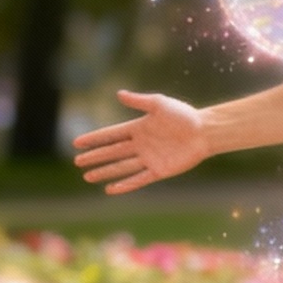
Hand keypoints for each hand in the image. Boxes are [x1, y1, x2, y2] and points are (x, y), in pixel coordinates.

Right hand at [71, 90, 206, 194]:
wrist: (205, 131)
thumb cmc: (184, 115)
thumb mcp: (160, 104)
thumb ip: (139, 101)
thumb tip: (119, 94)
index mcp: (139, 128)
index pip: (111, 135)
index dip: (95, 139)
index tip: (78, 143)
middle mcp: (141, 144)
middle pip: (112, 152)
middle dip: (95, 157)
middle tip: (78, 161)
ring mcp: (149, 159)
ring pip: (121, 167)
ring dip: (105, 172)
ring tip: (87, 176)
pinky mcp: (159, 171)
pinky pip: (138, 179)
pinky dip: (124, 185)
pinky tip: (110, 189)